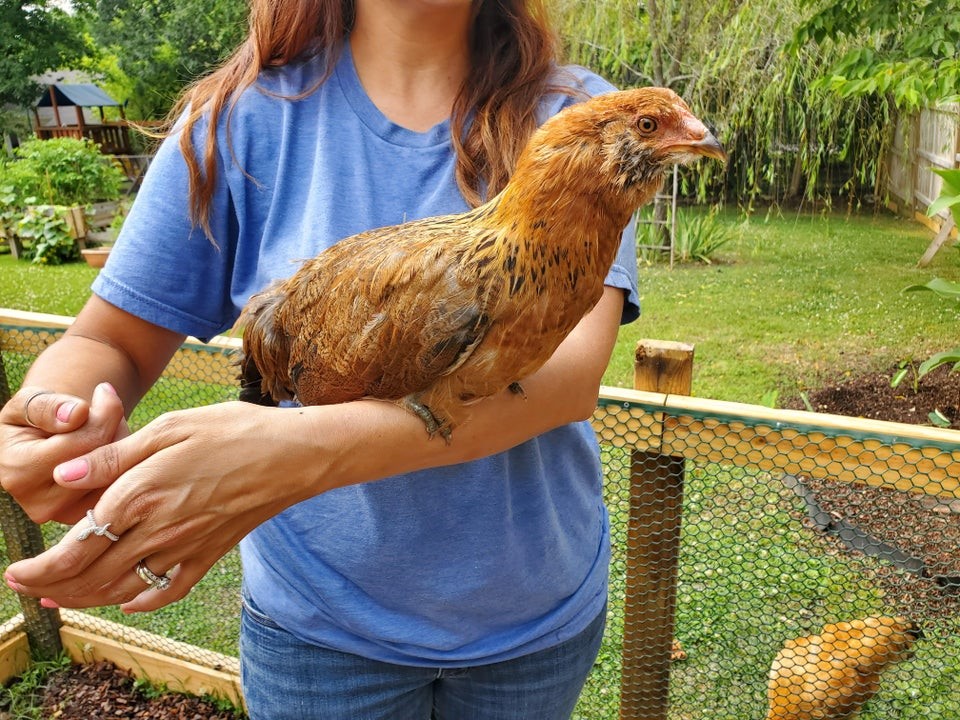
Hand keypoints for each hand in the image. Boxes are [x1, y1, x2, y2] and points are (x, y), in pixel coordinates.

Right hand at [0, 383, 127, 523]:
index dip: (102, 413)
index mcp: (19, 473)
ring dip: (122, 446)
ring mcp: (68, 516)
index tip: (105, 391)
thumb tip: (76, 414)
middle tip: (109, 406)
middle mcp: (41, 504)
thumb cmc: (37, 417)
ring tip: (106, 425)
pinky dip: (126, 463)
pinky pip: (124, 486)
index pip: (81, 442)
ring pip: (118, 475)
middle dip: (114, 429)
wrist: (44, 442)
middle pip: (103, 462)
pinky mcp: (90, 517)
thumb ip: (49, 406)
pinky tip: (112, 446)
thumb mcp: (31, 402)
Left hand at [4, 401, 317, 612]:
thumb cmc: (235, 430)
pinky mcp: (210, 554)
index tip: (18, 569)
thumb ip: (116, 456)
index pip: (76, 545)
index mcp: (142, 493)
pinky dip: (141, 601)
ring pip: (123, 588)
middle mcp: (160, 529)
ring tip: (62, 597)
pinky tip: (128, 599)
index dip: (40, 566)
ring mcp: (187, 547)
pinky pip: (168, 591)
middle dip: (51, 587)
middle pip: (92, 575)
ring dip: (86, 598)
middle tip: (27, 587)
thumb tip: (66, 477)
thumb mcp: (172, 427)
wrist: (296, 455)